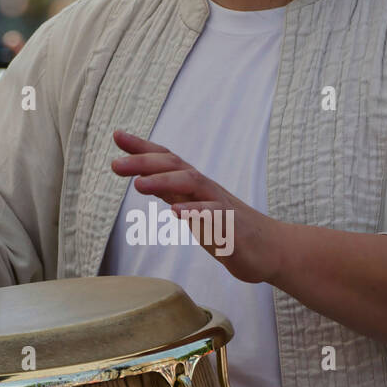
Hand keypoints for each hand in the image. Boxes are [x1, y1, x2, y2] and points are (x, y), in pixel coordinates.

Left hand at [110, 129, 282, 284]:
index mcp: (194, 185)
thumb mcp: (194, 207)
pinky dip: (194, 211)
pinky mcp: (232, 227)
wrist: (271, 250)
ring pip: (192, 184)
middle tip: (115, 164)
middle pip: (174, 166)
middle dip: (144, 162)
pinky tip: (176, 211)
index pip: (166, 159)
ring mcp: (220, 205)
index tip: (117, 136)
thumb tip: (145, 178)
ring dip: (164, 181)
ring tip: (139, 184)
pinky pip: (213, 215)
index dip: (143, 147)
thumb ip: (172, 192)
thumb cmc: (229, 228)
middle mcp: (205, 189)